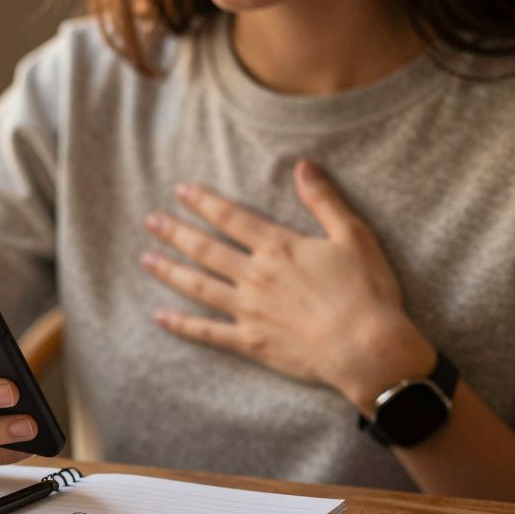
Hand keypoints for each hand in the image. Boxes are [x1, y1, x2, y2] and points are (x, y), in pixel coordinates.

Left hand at [140, 160, 435, 412]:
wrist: (369, 349)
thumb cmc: (368, 291)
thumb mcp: (353, 236)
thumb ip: (324, 200)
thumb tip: (303, 165)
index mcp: (279, 247)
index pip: (230, 217)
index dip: (202, 202)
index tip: (179, 190)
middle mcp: (256, 275)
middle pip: (205, 249)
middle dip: (174, 232)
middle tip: (150, 221)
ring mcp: (248, 310)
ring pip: (198, 286)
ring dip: (170, 271)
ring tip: (146, 260)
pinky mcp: (250, 341)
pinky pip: (206, 332)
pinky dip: (181, 325)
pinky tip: (160, 317)